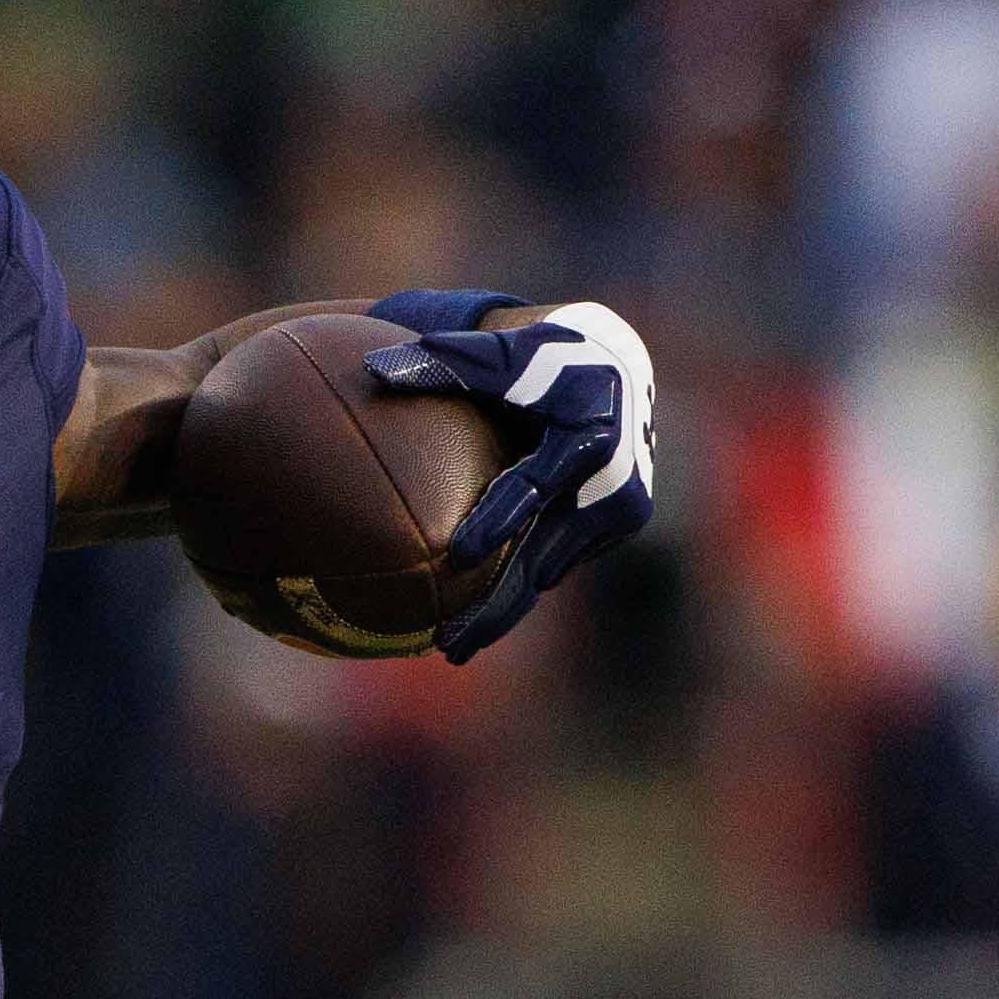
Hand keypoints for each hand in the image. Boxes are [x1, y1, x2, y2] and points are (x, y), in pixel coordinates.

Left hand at [364, 289, 658, 661]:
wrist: (616, 367)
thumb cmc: (544, 356)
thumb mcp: (500, 353)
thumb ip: (443, 361)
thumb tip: (375, 369)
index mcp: (589, 434)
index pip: (535, 485)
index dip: (498, 518)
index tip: (459, 554)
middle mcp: (614, 481)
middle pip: (543, 555)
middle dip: (496, 605)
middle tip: (448, 645)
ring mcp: (623, 509)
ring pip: (550, 569)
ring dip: (507, 606)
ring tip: (457, 643)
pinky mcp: (621, 526)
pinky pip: (563, 560)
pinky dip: (526, 582)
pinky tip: (486, 613)